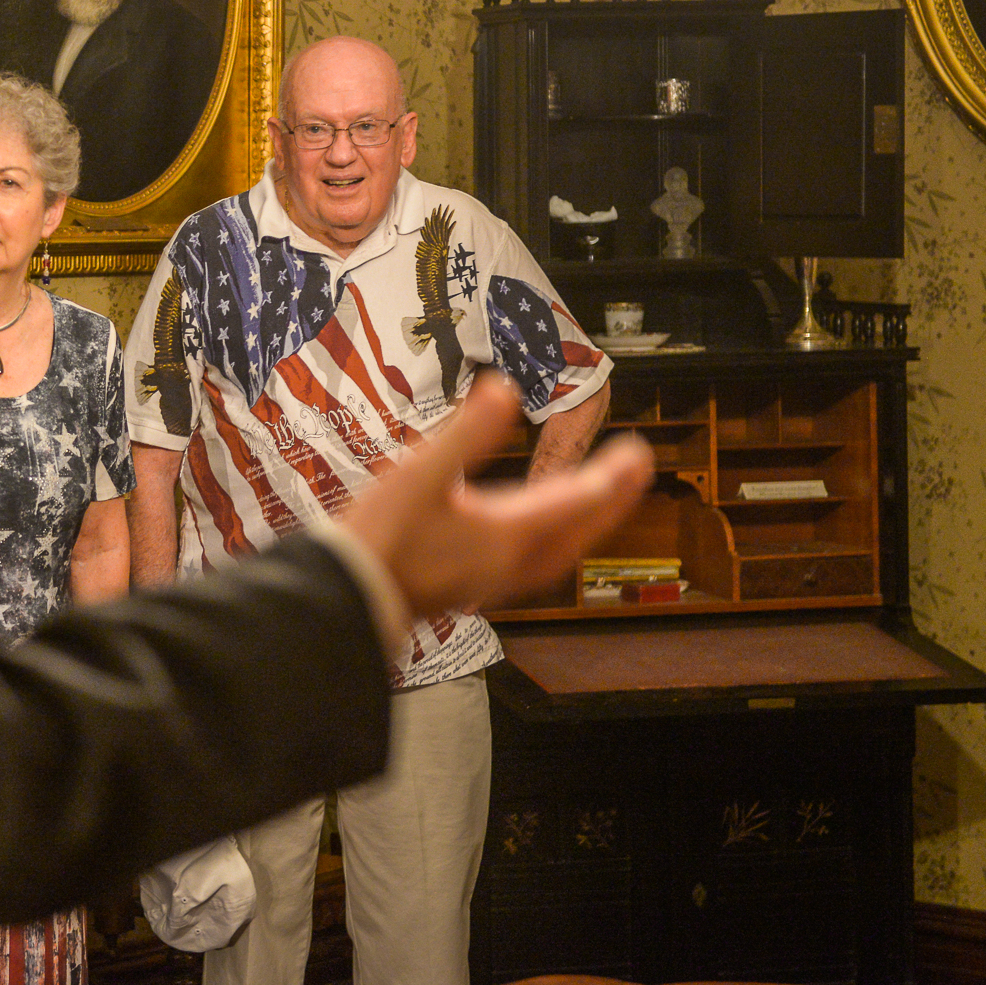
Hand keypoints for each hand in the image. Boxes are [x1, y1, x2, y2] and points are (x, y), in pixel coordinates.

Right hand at [339, 374, 652, 619]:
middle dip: (611, 500)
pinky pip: (536, 568)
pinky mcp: (473, 590)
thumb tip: (503, 388)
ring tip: (603, 505)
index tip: (636, 451)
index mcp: (504, 533)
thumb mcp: (419, 474)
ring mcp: (492, 581)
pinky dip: (556, 547)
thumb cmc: (380, 537)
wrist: (347, 596)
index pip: (571, 499)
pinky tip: (543, 543)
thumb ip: (466, 433)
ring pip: (560, 553)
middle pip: (577, 531)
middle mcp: (509, 562)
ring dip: (588, 527)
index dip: (607, 474)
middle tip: (637, 471)